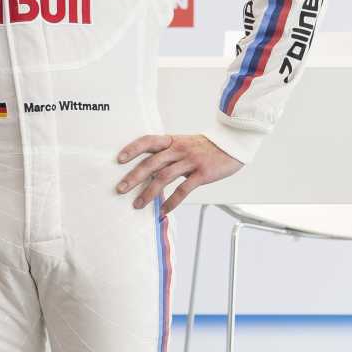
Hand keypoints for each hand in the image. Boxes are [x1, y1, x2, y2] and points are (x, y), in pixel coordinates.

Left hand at [116, 133, 241, 214]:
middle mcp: (179, 149)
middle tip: (120, 189)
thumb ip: (167, 153)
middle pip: (152, 162)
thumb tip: (147, 169)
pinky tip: (163, 211)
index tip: (119, 159)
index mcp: (172, 141)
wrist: (232, 144)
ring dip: (149, 193)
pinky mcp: (202, 173)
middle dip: (134, 176)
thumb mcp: (184, 143)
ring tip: (137, 204)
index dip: (133, 149)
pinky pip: (184, 189)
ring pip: (164, 177)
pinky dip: (171, 202)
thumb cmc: (205, 147)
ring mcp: (191, 161)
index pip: (148, 141)